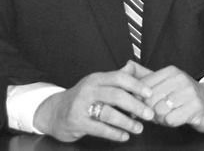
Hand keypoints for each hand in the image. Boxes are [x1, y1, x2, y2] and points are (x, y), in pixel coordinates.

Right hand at [33, 61, 154, 141]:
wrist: (53, 112)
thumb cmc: (82, 98)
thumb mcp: (97, 84)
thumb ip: (116, 78)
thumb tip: (136, 68)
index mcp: (97, 79)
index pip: (119, 78)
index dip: (136, 85)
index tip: (149, 94)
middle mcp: (89, 90)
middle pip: (116, 95)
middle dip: (136, 106)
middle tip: (149, 114)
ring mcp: (81, 106)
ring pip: (108, 113)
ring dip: (127, 122)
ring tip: (139, 128)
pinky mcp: (76, 122)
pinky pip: (99, 129)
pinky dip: (114, 133)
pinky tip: (124, 136)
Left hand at [139, 66, 203, 131]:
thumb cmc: (182, 94)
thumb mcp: (164, 82)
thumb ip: (144, 75)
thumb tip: (126, 65)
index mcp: (171, 71)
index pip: (144, 86)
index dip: (139, 99)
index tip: (142, 104)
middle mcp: (180, 78)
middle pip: (150, 100)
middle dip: (149, 110)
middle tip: (156, 112)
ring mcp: (189, 92)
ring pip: (159, 111)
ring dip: (160, 118)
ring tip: (167, 115)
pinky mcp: (196, 106)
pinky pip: (171, 120)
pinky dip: (169, 123)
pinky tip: (175, 118)